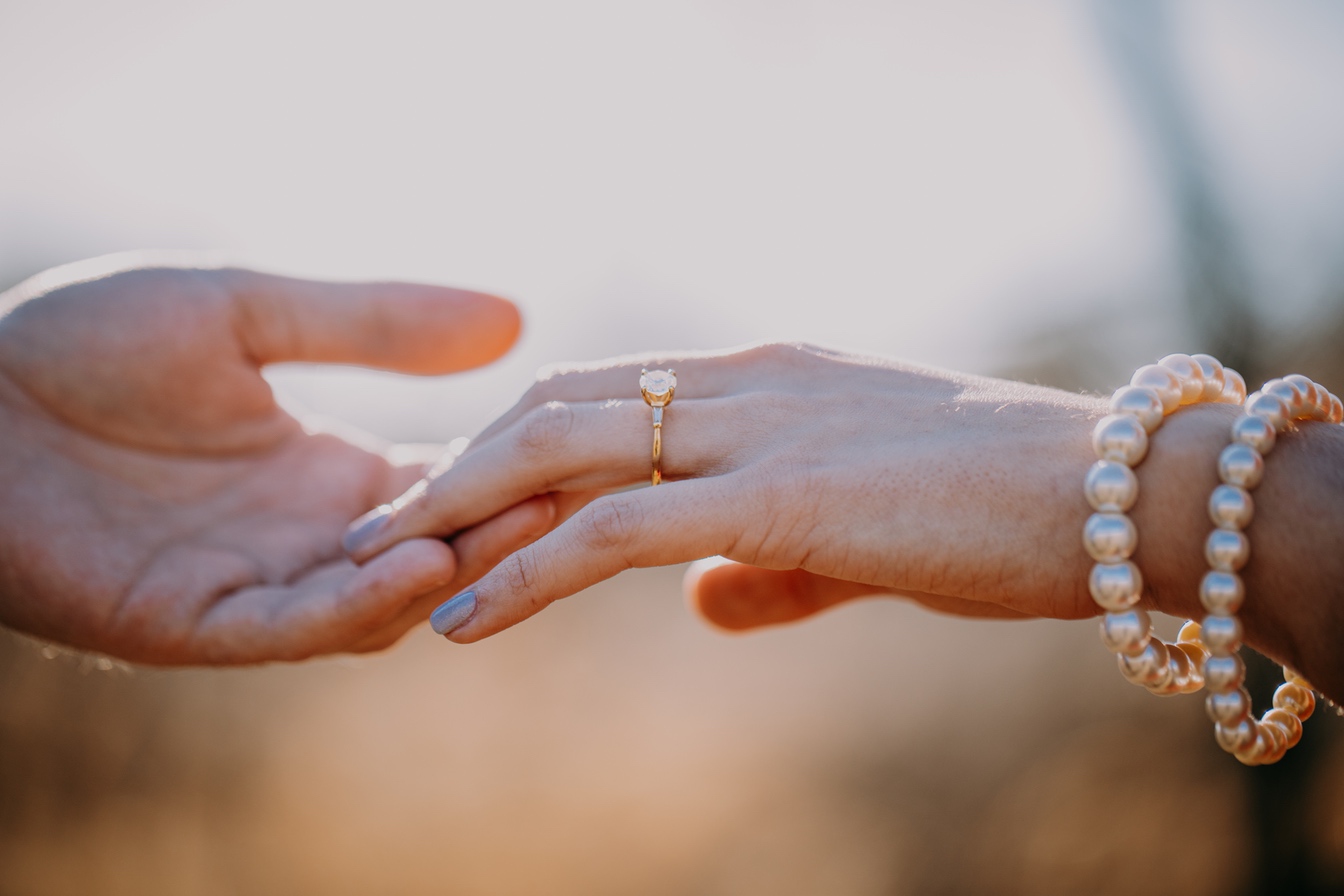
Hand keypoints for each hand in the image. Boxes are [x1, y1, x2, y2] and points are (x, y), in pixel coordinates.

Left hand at [0, 257, 554, 663]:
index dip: (516, 468)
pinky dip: (358, 604)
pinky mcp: (196, 626)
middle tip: (587, 491)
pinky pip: (293, 627)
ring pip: (381, 603)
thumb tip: (513, 319)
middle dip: (508, 525)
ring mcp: (256, 588)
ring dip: (452, 568)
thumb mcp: (247, 309)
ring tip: (520, 523)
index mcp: (326, 473)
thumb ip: (372, 322)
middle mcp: (307, 541)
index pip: (450, 484)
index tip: (587, 439)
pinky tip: (415, 558)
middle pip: (437, 550)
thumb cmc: (84, 345)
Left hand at [344, 343, 1120, 640]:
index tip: (455, 492)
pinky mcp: (777, 498)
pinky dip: (530, 571)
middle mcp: (745, 382)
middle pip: (556, 403)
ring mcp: (757, 430)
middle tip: (388, 522)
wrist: (1112, 494)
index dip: (519, 437)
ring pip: (564, 452)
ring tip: (386, 565)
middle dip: (463, 462)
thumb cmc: (1003, 509)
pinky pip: (616, 533)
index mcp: (765, 376)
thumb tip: (709, 606)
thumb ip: (775, 565)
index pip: (606, 390)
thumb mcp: (867, 534)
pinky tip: (468, 618)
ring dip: (465, 509)